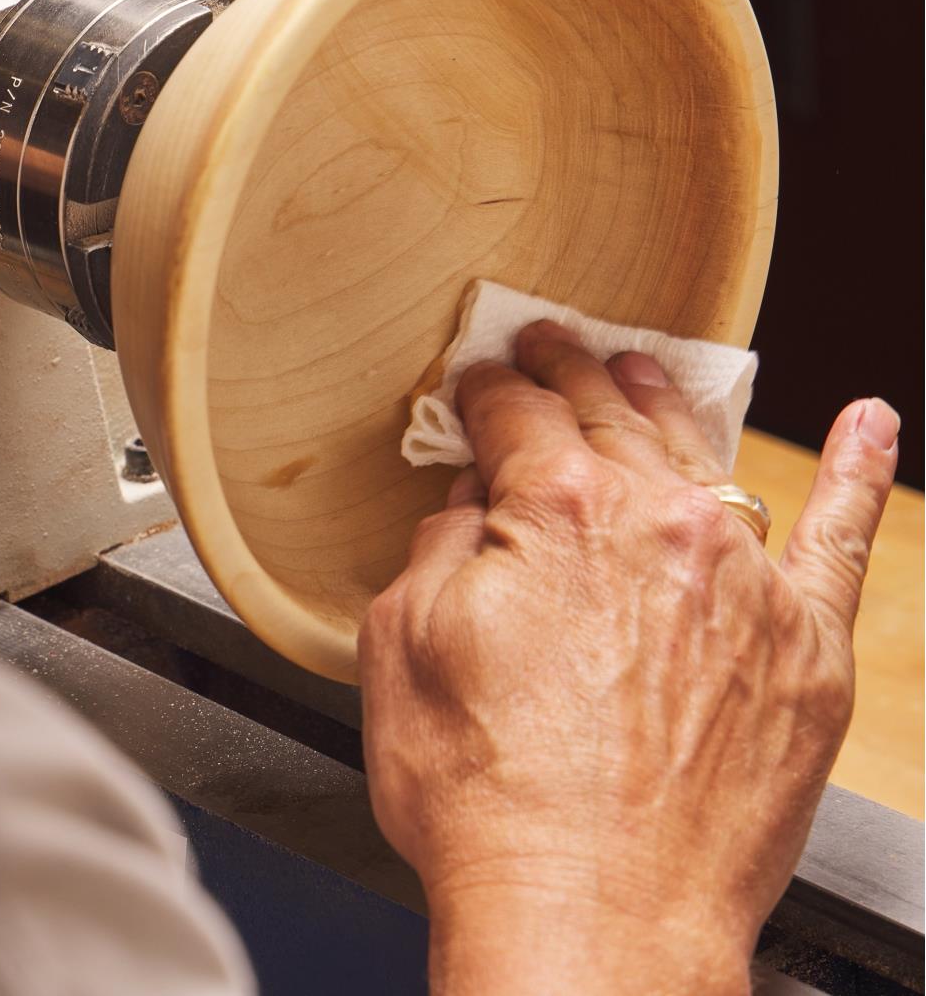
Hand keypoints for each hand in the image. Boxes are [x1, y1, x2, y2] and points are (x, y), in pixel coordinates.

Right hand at [359, 321, 899, 994]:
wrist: (592, 923)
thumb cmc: (489, 803)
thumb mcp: (401, 649)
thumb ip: (438, 547)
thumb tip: (470, 505)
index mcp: (551, 509)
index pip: (515, 413)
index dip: (487, 391)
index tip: (480, 386)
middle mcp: (656, 520)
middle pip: (606, 415)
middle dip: (570, 373)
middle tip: (552, 348)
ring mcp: (741, 579)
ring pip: (700, 455)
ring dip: (665, 404)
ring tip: (644, 373)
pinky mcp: (805, 649)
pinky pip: (842, 537)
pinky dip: (858, 474)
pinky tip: (870, 427)